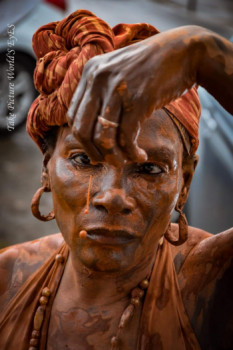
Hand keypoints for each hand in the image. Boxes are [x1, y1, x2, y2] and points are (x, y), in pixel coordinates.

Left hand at [67, 26, 206, 163]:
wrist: (183, 52)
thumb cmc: (151, 68)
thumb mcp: (118, 73)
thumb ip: (101, 94)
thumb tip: (94, 133)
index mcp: (90, 72)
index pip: (72, 117)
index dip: (83, 141)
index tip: (98, 150)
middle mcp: (98, 79)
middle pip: (82, 131)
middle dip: (95, 153)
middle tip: (111, 161)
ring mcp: (117, 89)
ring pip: (103, 138)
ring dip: (115, 157)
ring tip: (126, 161)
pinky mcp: (137, 100)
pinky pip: (127, 137)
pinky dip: (132, 153)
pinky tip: (140, 156)